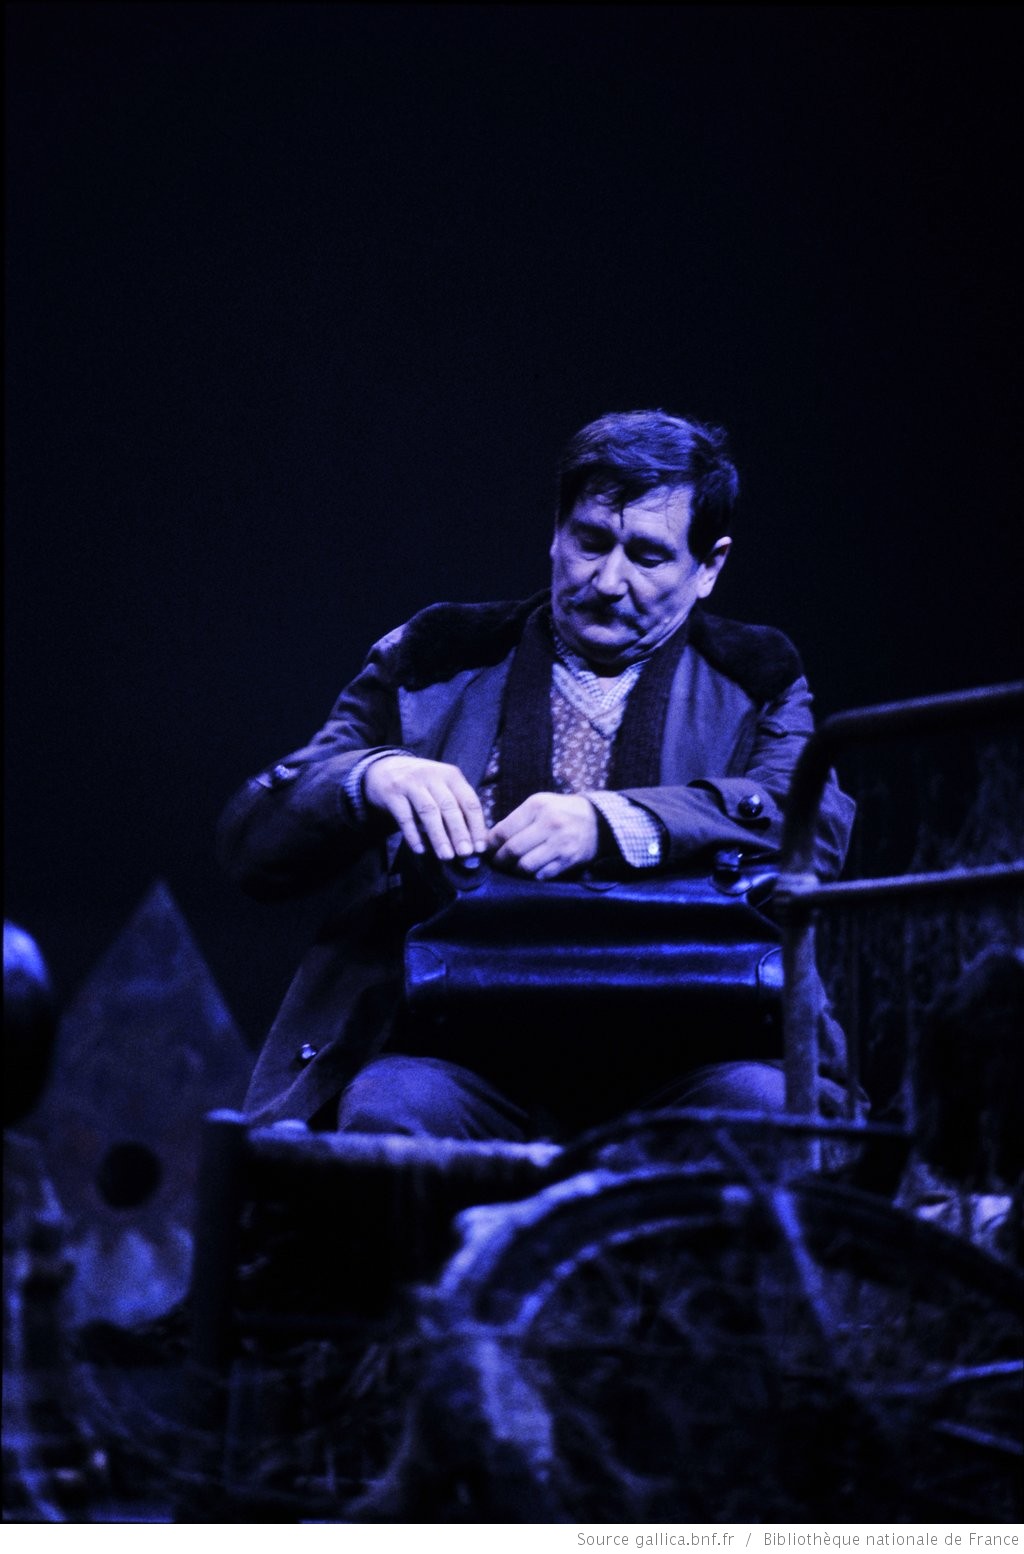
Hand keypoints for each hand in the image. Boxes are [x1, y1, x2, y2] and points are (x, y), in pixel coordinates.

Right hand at [363, 755, 487, 860]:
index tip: (479, 848)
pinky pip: (404, 817)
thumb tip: (472, 843)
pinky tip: (420, 850)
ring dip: (439, 836)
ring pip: (428, 811)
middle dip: (459, 832)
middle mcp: (432, 776)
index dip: (476, 825)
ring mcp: (411, 783)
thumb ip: (456, 808)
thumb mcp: (441, 788)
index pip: (469, 801)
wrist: (384, 768)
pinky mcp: (392, 793)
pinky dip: (413, 835)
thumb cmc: (421, 784)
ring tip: (446, 856)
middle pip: (449, 807)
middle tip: (465, 854)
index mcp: (451, 775)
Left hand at [488, 792, 598, 879]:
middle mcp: (549, 824)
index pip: (503, 831)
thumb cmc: (561, 812)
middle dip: (500, 860)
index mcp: (537, 806)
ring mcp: (560, 844)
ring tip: (512, 867)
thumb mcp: (539, 804)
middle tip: (497, 862)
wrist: (597, 821)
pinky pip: (541, 875)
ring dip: (514, 870)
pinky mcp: (569, 860)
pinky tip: (530, 871)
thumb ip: (515, 819)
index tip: (487, 850)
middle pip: (513, 850)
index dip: (490, 844)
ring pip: (525, 866)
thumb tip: (489, 839)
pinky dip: (532, 876)